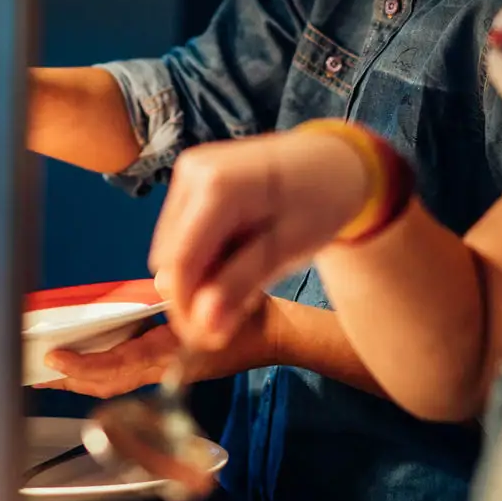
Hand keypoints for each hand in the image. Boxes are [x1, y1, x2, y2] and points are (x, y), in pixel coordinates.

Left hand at [42, 300, 277, 396]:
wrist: (276, 335)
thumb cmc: (251, 314)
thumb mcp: (222, 293)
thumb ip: (190, 292)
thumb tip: (162, 285)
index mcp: (174, 353)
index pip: (118, 366)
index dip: (83, 366)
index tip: (55, 359)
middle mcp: (166, 368)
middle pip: (108, 382)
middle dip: (72, 380)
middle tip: (37, 372)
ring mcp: (167, 371)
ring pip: (115, 381)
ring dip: (83, 378)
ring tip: (51, 371)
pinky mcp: (170, 367)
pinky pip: (127, 374)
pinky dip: (101, 370)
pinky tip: (86, 361)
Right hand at [150, 130, 369, 351]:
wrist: (332, 162)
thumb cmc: (319, 202)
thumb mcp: (286, 250)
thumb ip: (240, 286)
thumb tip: (204, 328)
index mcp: (217, 186)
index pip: (179, 262)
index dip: (187, 307)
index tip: (208, 339)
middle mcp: (193, 172)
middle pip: (169, 257)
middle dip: (195, 292)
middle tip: (236, 311)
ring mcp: (188, 172)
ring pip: (171, 248)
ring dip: (199, 274)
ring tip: (243, 278)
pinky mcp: (189, 178)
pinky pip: (180, 232)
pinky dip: (202, 254)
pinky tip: (235, 256)